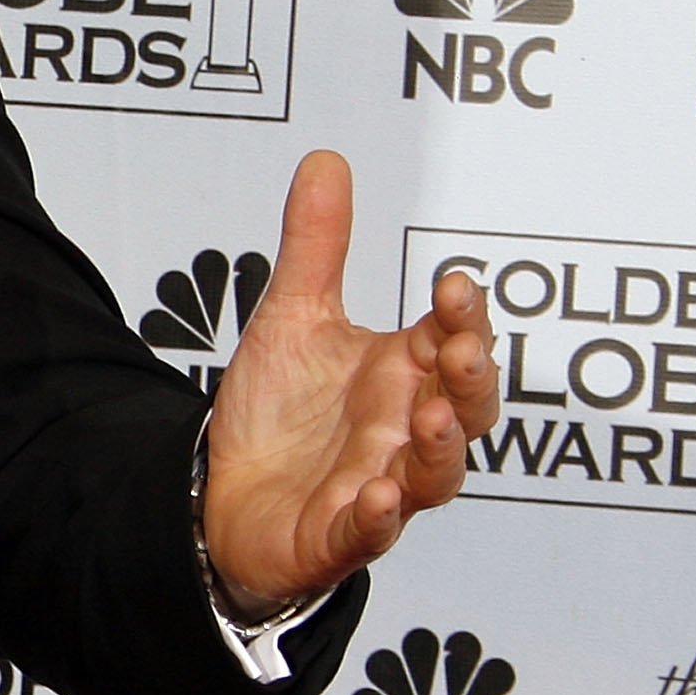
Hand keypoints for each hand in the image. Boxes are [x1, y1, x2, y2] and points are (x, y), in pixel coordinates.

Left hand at [203, 151, 494, 609]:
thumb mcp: (292, 318)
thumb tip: (327, 160)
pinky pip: (370, 532)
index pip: (452, 341)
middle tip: (460, 349)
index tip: (453, 283)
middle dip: (471, 381)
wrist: (225, 494)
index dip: (462, 317)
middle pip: (464, 410)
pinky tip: (378, 498)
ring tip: (431, 416)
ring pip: (434, 476)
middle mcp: (402, 432)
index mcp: (400, 376)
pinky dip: (378, 518)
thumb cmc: (280, 414)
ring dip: (440, 448)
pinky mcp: (341, 534)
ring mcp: (380, 485)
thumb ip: (316, 246)